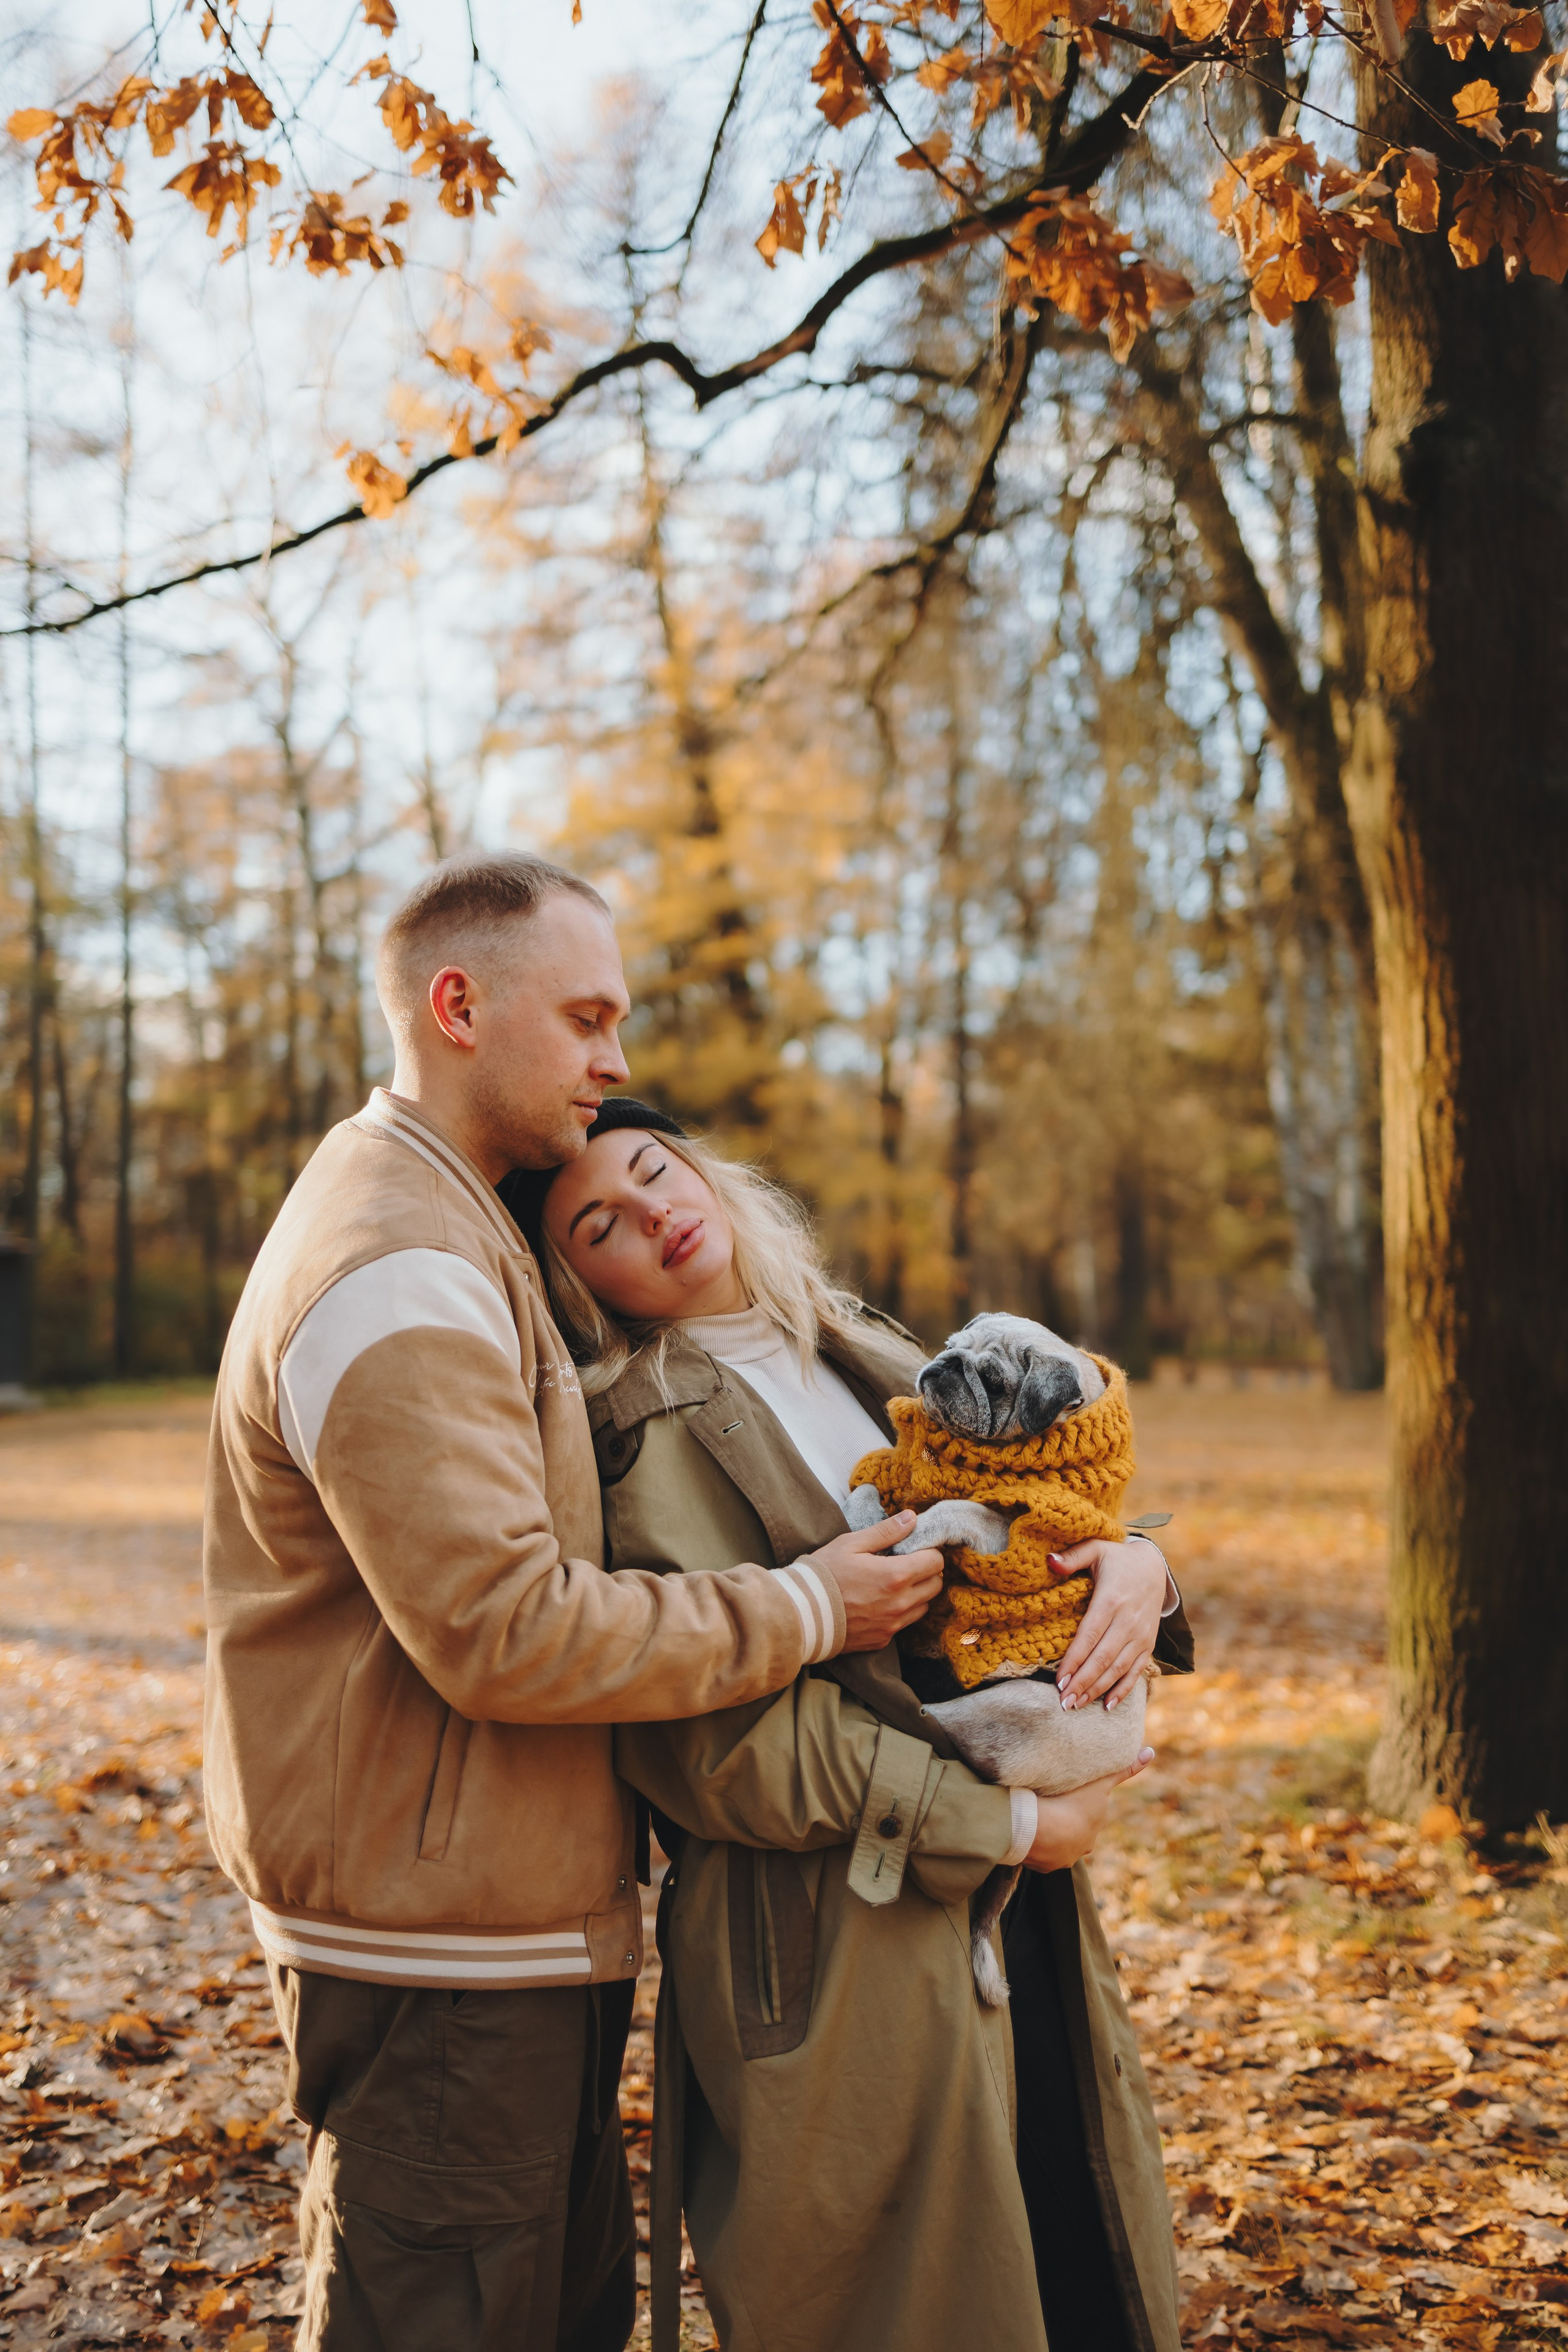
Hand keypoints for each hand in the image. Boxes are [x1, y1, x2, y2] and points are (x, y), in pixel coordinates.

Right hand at [806, 1513, 943, 1654]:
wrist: (799, 1614)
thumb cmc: (823, 1574)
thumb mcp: (851, 1544)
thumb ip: (885, 1531)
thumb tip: (912, 1518)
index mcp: (895, 1576)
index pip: (935, 1562)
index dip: (928, 1552)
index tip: (914, 1549)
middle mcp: (900, 1604)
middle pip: (935, 1586)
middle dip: (926, 1572)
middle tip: (906, 1564)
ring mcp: (892, 1625)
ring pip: (923, 1607)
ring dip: (916, 1594)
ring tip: (893, 1585)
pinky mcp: (882, 1640)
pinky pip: (904, 1625)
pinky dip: (899, 1613)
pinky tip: (879, 1604)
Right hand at [1023, 1751, 1154, 1872]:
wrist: (1042, 1831)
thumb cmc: (1071, 1803)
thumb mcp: (1100, 1782)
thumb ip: (1125, 1769)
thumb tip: (1150, 1752)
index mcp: (1095, 1824)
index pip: (1091, 1811)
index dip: (1081, 1799)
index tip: (1070, 1790)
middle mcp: (1085, 1844)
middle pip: (1077, 1828)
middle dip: (1067, 1816)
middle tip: (1051, 1800)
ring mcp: (1065, 1857)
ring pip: (1059, 1841)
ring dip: (1051, 1831)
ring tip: (1038, 1816)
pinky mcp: (1047, 1866)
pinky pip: (1043, 1853)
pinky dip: (1039, 1843)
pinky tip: (1030, 1831)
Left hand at [1053, 1537, 1167, 1710]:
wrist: (1153, 1566)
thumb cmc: (1116, 1558)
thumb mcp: (1095, 1548)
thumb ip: (1071, 1556)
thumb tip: (1048, 1560)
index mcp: (1111, 1599)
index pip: (1090, 1635)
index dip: (1075, 1659)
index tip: (1058, 1680)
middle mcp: (1128, 1620)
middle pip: (1103, 1657)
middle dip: (1083, 1682)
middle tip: (1064, 1702)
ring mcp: (1141, 1634)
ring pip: (1118, 1668)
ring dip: (1098, 1689)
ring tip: (1077, 1705)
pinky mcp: (1148, 1643)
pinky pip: (1136, 1670)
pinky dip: (1123, 1689)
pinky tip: (1108, 1705)